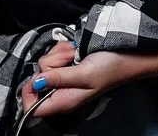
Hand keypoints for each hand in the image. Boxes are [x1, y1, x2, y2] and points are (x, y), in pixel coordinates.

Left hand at [18, 44, 141, 117]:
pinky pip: (55, 53)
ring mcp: (64, 76)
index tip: (37, 76)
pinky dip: (64, 48)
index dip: (28, 94)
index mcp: (65, 101)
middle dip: (51, 63)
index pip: (34, 108)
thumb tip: (35, 83)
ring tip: (77, 55)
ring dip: (60, 54)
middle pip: (38, 78)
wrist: (129, 54)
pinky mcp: (68, 63)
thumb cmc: (111, 67)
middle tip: (70, 60)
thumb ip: (58, 79)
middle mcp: (62, 90)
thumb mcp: (84, 74)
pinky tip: (76, 50)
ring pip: (46, 62)